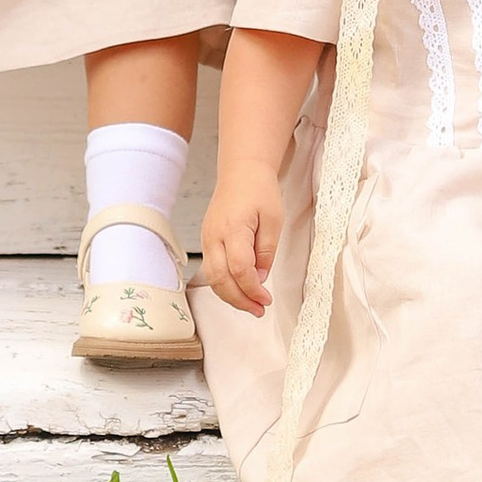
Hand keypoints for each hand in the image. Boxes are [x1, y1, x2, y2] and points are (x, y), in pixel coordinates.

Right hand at [197, 167, 281, 316]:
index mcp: (233, 228)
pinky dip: (224, 284)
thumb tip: (259, 278)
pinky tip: (239, 290)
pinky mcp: (207, 240)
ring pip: (212, 278)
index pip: (239, 269)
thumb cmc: (259, 190)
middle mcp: (214, 236)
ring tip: (251, 305)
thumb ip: (267, 251)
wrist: (241, 171)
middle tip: (259, 310)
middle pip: (220, 279)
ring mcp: (207, 238)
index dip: (252, 289)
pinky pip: (211, 269)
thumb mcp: (274, 219)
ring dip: (230, 296)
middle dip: (239, 300)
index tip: (266, 299)